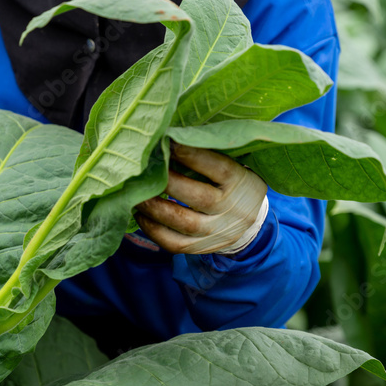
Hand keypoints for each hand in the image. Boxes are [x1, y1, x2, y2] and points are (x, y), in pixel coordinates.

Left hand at [135, 143, 268, 254]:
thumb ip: (210, 153)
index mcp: (240, 182)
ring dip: (155, 209)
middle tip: (143, 172)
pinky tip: (141, 216)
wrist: (250, 222)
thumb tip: (170, 137)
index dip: (192, 155)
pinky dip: (153, 230)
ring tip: (135, 196)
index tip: (166, 142)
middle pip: (198, 197)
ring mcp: (217, 231)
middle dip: (167, 183)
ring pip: (184, 223)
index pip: (218, 168)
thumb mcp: (234, 165)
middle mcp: (231, 209)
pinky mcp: (202, 247)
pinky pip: (175, 244)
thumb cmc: (232, 182)